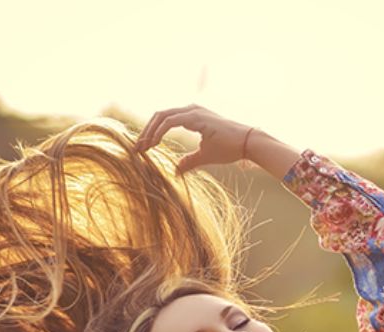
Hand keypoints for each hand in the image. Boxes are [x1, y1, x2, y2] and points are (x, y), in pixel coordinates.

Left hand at [134, 104, 253, 174]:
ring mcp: (193, 111)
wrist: (247, 143)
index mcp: (192, 116)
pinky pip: (170, 121)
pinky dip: (159, 132)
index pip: (164, 120)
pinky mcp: (197, 117)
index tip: (142, 149)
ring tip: (142, 147)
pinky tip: (153, 144)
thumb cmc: (229, 148)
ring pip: (162, 115)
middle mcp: (191, 110)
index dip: (151, 133)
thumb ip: (189, 161)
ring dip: (149, 131)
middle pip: (159, 115)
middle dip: (145, 131)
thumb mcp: (204, 156)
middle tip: (136, 148)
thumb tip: (176, 171)